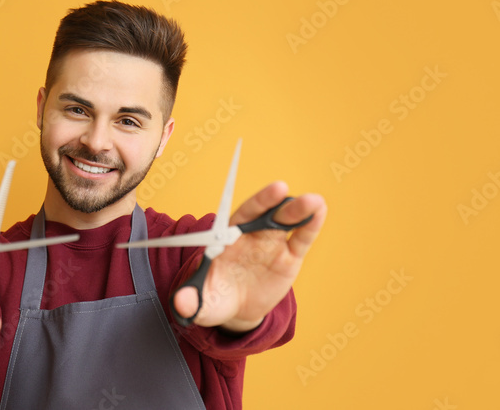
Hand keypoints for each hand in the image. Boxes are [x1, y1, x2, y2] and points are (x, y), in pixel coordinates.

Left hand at [173, 182, 326, 331]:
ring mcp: (270, 244)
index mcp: (225, 240)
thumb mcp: (202, 302)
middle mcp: (249, 235)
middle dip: (267, 200)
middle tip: (279, 188)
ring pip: (283, 221)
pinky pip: (301, 238)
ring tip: (313, 201)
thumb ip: (191, 301)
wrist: (238, 310)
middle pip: (259, 213)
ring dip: (297, 209)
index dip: (238, 209)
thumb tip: (180, 304)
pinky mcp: (289, 257)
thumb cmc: (216, 298)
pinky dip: (310, 224)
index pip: (232, 218)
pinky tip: (319, 209)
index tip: (237, 202)